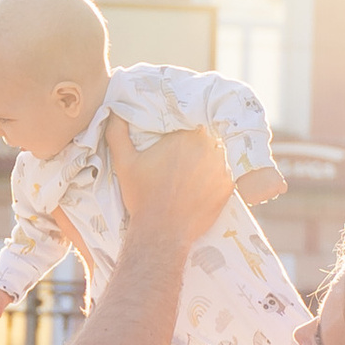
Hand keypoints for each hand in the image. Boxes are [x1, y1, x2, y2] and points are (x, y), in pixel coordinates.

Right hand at [112, 117, 233, 247]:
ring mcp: (221, 166)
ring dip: (209, 157)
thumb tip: (115, 111)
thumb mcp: (124, 162)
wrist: (161, 233)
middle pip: (206, 135)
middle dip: (197, 142)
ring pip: (218, 152)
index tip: (175, 139)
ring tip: (195, 169)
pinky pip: (226, 172)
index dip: (182, 128)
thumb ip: (117, 132)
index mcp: (184, 134)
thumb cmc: (142, 197)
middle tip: (184, 156)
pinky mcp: (229, 185)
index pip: (188, 120)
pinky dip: (217, 175)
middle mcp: (208, 146)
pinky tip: (204, 183)